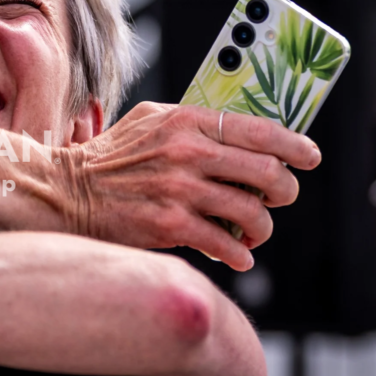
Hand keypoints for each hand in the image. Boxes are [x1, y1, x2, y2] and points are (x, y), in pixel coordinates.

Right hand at [62, 103, 321, 270]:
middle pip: (268, 172)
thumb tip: (243, 133)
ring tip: (253, 232)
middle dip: (284, 190)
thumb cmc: (110, 159)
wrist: (66, 192)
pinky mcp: (169, 225)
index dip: (295, 145)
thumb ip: (192, 122)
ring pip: (253, 213)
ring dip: (262, 227)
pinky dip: (239, 254)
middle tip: (278, 199)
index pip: (260, 129)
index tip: (309, 157)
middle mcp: (186, 152)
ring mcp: (179, 190)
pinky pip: (226, 244)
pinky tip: (236, 255)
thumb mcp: (149, 120)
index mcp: (185, 121)